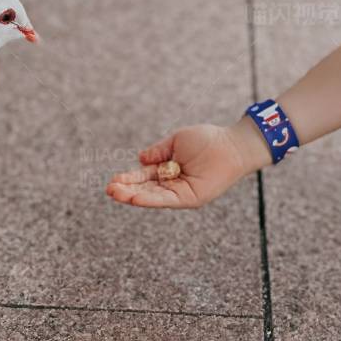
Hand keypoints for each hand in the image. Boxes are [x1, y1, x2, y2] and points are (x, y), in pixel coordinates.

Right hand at [106, 122, 262, 208]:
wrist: (231, 144)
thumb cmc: (207, 139)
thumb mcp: (176, 141)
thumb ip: (158, 151)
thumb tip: (139, 158)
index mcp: (169, 170)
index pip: (145, 177)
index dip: (130, 179)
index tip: (114, 180)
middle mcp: (173, 184)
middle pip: (146, 190)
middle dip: (127, 190)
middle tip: (109, 190)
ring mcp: (181, 192)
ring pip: (153, 197)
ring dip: (134, 196)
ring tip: (116, 194)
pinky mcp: (190, 199)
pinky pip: (166, 200)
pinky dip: (150, 200)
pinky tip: (135, 198)